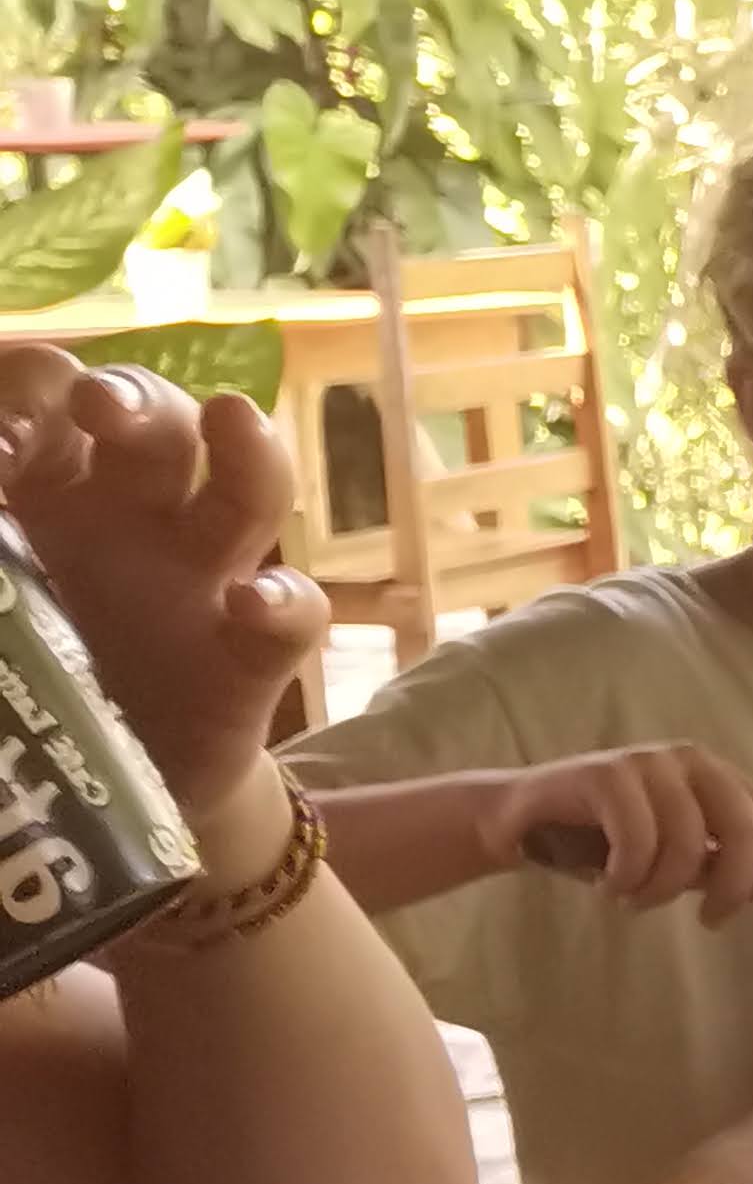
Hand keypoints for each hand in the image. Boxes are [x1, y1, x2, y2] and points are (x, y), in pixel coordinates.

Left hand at [0, 347, 319, 812]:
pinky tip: (251, 604)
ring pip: (248, 492)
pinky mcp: (249, 660)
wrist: (85, 788)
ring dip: (248, 451)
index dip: (26, 395)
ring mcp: (203, 582)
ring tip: (234, 420)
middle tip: (98, 405)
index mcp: (48, 485)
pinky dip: (283, 604)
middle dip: (134, 396)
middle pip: (157, 421)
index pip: (46, 395)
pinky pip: (294, 617)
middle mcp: (132, 515)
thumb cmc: (25, 672)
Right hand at [480, 744, 752, 922]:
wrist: (519, 822)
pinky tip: (610, 884)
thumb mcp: (674, 862)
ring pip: (686, 843)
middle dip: (734, 886)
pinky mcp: (604, 775)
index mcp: (715, 778)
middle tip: (713, 922)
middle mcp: (689, 762)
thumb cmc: (603, 842)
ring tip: (637, 900)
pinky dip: (627, 876)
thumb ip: (723, 870)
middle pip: (743, 829)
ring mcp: (647, 763)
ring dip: (663, 889)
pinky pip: (637, 840)